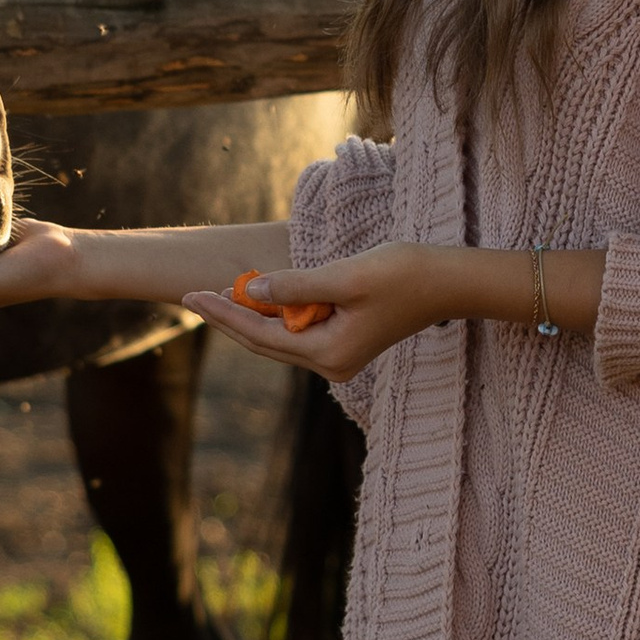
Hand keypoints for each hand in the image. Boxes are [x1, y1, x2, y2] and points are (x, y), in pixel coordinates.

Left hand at [184, 244, 448, 381]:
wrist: (447, 282)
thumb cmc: (402, 274)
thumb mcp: (345, 276)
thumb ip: (297, 286)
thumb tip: (253, 290)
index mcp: (329, 354)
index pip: (261, 335)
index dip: (224, 313)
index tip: (192, 294)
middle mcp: (331, 364)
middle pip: (265, 342)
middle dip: (229, 317)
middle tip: (192, 294)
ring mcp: (339, 357)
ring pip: (280, 338)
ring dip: (252, 314)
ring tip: (218, 292)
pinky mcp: (346, 343)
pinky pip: (299, 331)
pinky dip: (278, 313)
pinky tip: (259, 296)